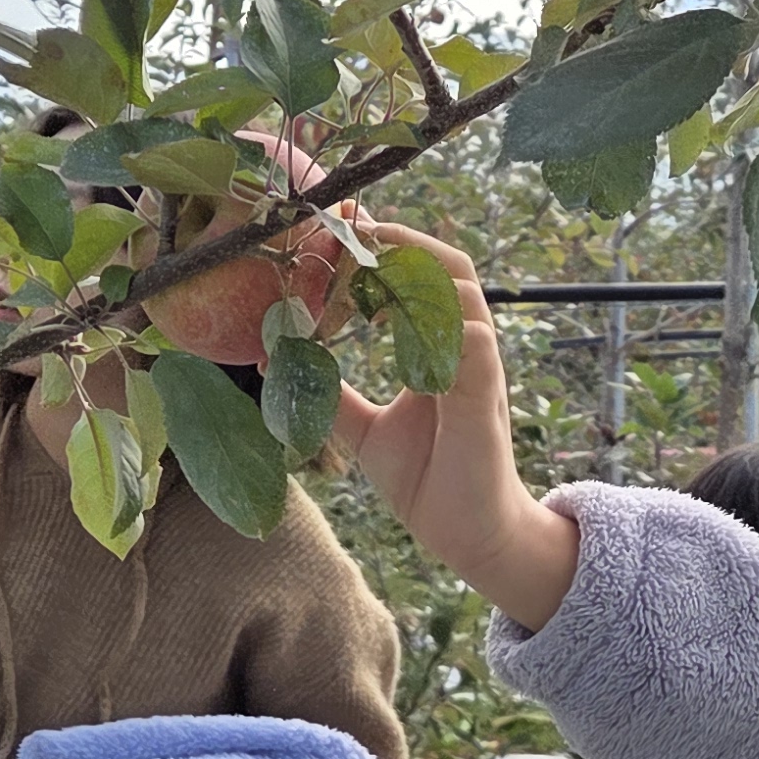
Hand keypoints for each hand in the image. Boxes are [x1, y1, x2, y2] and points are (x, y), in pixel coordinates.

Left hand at [338, 224, 583, 630]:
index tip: (341, 225)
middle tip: (352, 223)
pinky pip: (474, 350)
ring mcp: (478, 371)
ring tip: (373, 252)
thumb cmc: (428, 480)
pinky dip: (443, 326)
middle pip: (447, 269)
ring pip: (463, 295)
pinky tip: (398, 316)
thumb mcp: (366, 432)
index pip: (419, 279)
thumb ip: (333, 396)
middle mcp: (464, 350)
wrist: (470, 535)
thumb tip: (275, 364)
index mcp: (437, 349)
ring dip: (420, 269)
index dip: (385, 249)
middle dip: (402, 240)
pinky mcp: (484, 402)